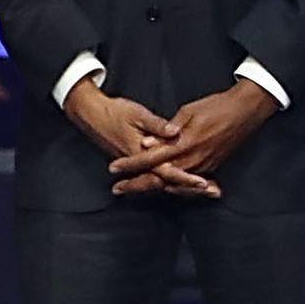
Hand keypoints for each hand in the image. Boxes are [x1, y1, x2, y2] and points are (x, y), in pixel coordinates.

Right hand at [60, 77, 221, 198]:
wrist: (91, 115)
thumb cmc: (113, 112)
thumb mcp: (136, 114)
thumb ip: (156, 125)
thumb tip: (173, 131)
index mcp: (142, 152)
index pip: (168, 170)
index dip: (187, 177)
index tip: (204, 182)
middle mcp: (141, 163)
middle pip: (170, 181)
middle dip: (192, 187)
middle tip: (213, 191)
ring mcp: (139, 164)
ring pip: (165, 181)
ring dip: (186, 186)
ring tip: (207, 189)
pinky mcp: (138, 161)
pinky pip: (159, 176)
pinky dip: (175, 180)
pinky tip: (186, 181)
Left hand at [107, 79, 278, 188]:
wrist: (246, 111)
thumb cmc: (215, 107)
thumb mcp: (187, 113)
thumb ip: (165, 131)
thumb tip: (147, 145)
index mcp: (184, 145)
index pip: (150, 159)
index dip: (131, 165)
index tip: (114, 168)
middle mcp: (193, 160)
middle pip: (159, 179)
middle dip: (137, 185)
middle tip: (118, 189)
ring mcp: (204, 166)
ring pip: (173, 184)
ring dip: (152, 187)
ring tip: (133, 190)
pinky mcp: (211, 166)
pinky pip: (188, 182)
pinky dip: (172, 186)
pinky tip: (162, 188)